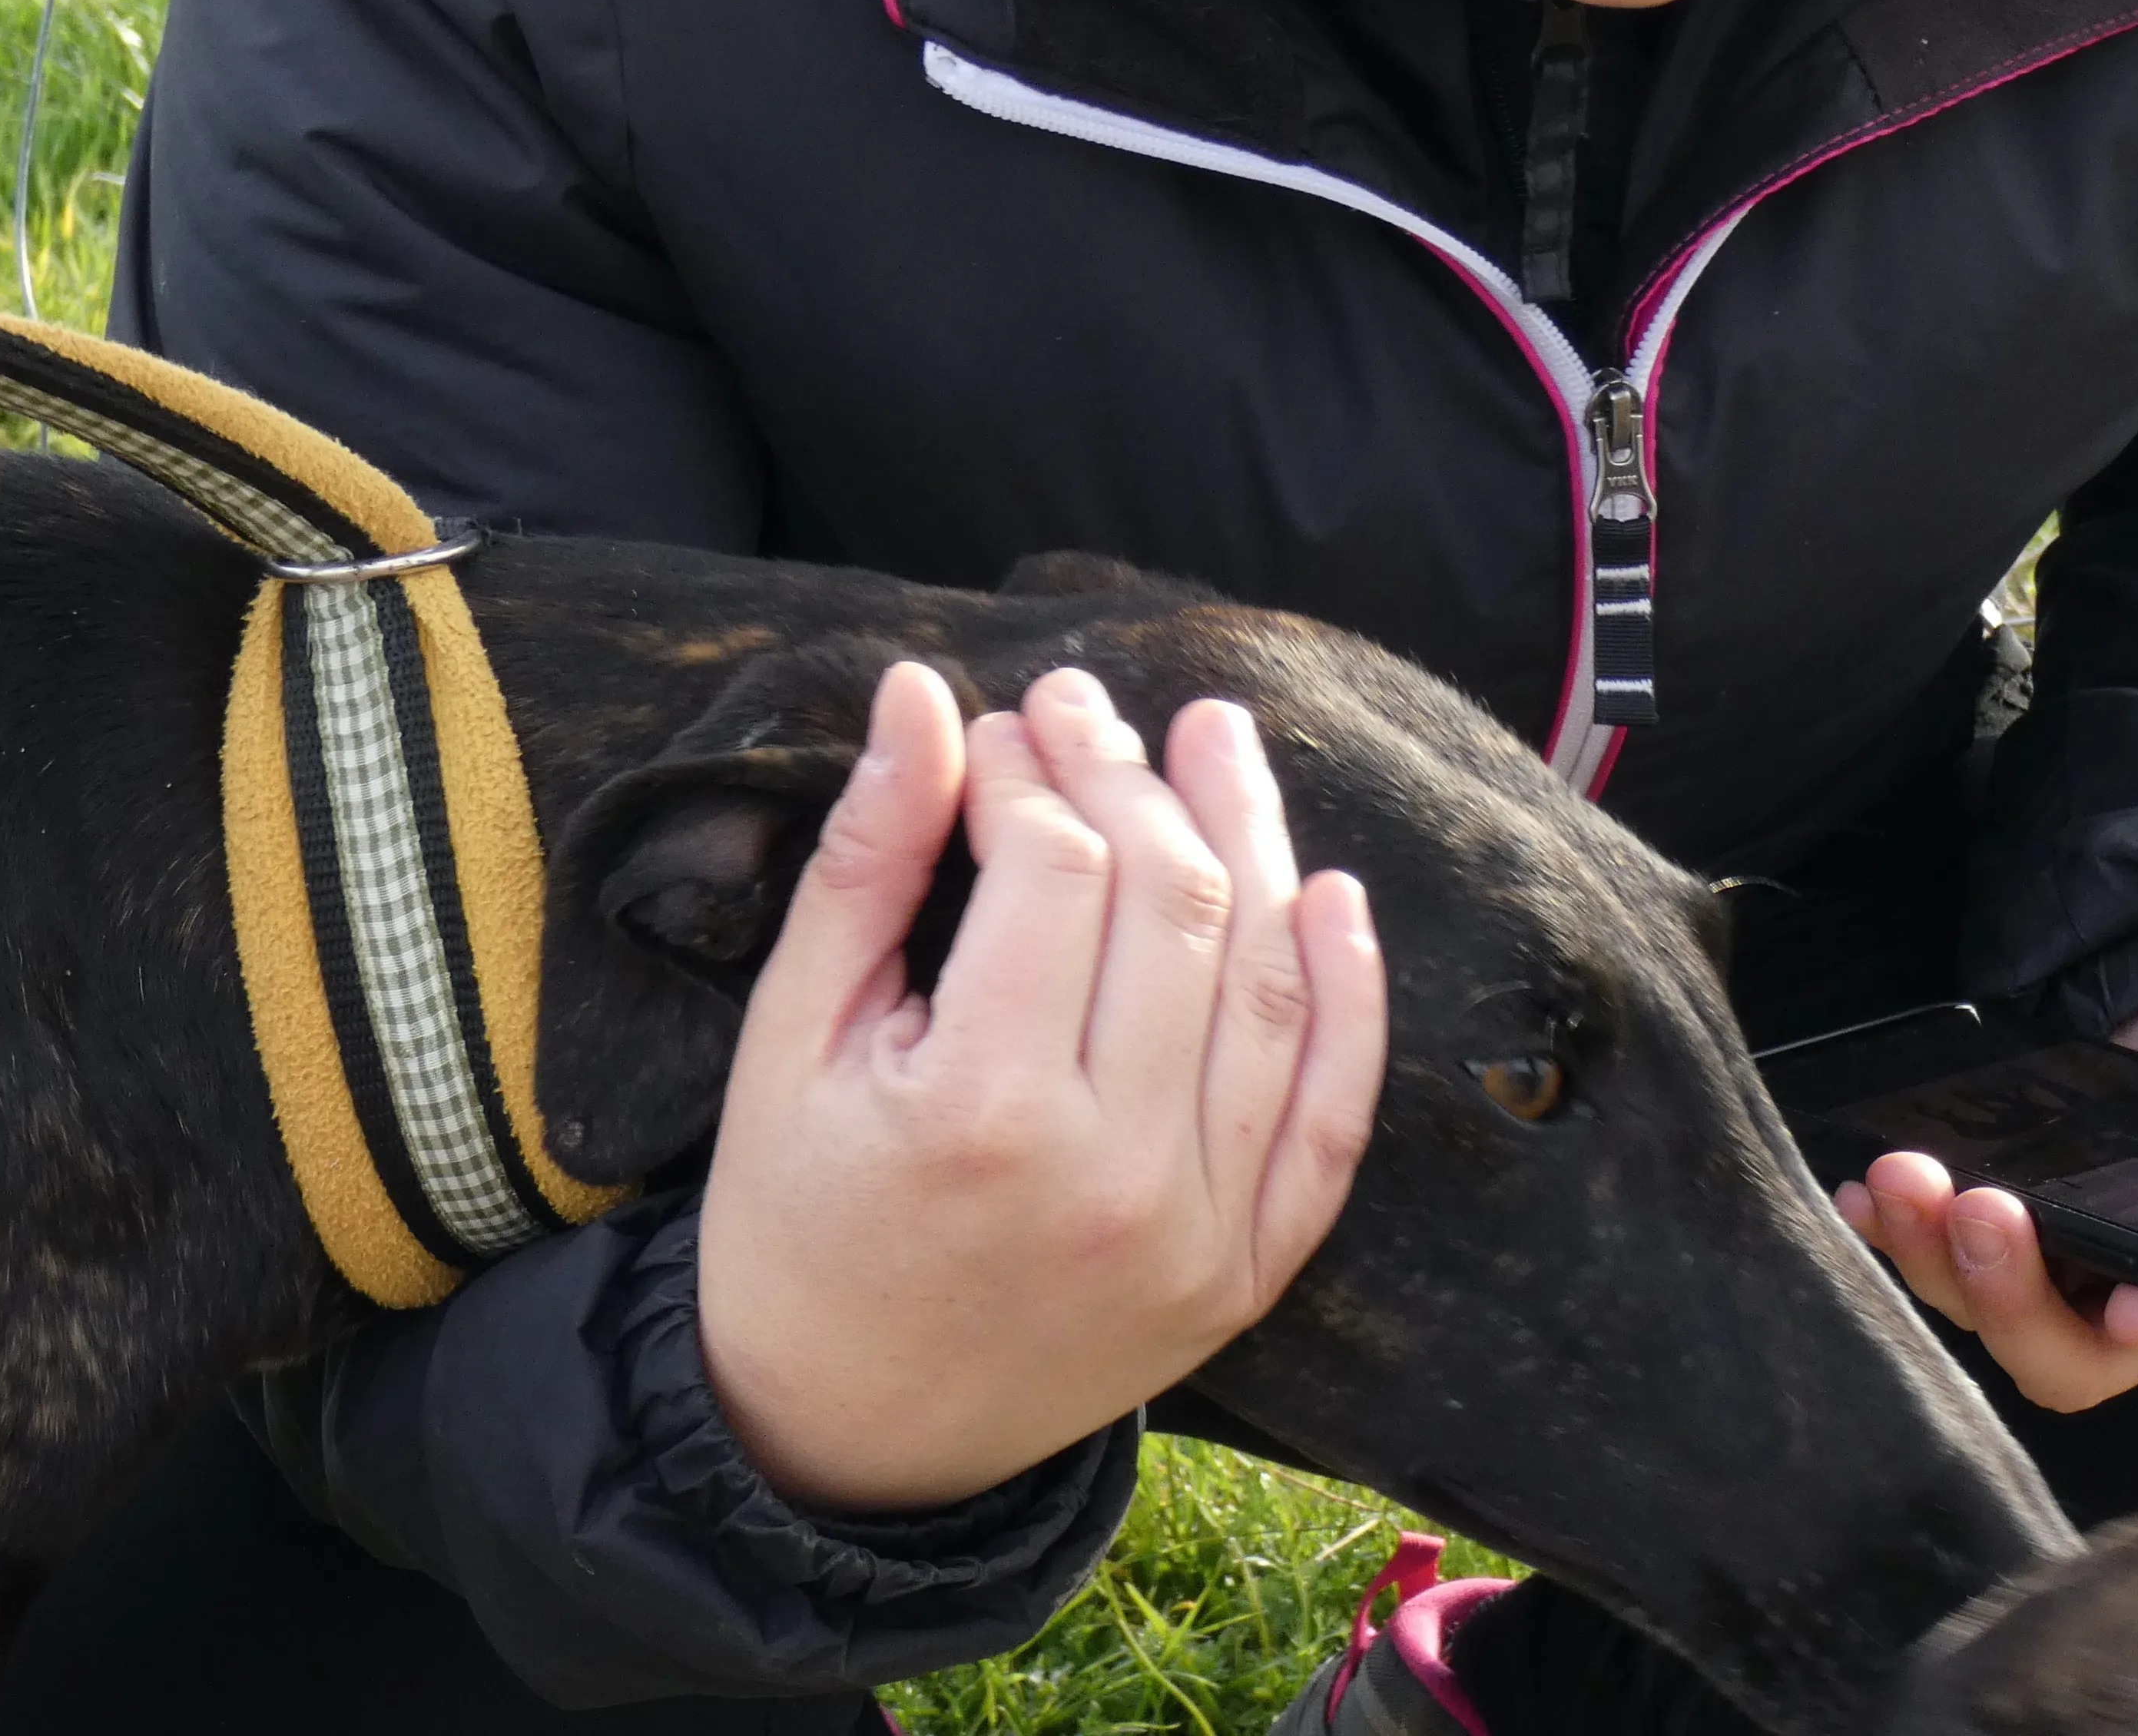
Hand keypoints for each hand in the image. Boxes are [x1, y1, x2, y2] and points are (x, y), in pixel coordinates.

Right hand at [694, 661, 1388, 1514]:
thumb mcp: (790, 1040)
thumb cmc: (793, 1226)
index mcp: (985, 1109)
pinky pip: (1332, 1112)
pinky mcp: (1248, 1271)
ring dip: (1252, 836)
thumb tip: (922, 697)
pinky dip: (1347, 995)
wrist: (841, 1439)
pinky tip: (1329, 894)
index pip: (1055, 868)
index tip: (993, 726)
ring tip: (1214, 738)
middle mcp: (1117, 1171)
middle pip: (1171, 903)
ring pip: (1266, 982)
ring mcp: (1202, 1229)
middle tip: (1085, 703)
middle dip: (1129, 775)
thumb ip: (866, 861)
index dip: (1028, 767)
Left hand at [1836, 948, 2137, 1413]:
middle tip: (1975, 1209)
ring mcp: (2065, 1246)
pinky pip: (1934, 1245)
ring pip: (1985, 1301)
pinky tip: (1863, 1186)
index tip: (2128, 1294)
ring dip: (1928, 1255)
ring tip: (1903, 1180)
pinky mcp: (2007, 1197)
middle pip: (2063, 1347)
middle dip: (2005, 1294)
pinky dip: (1891, 1226)